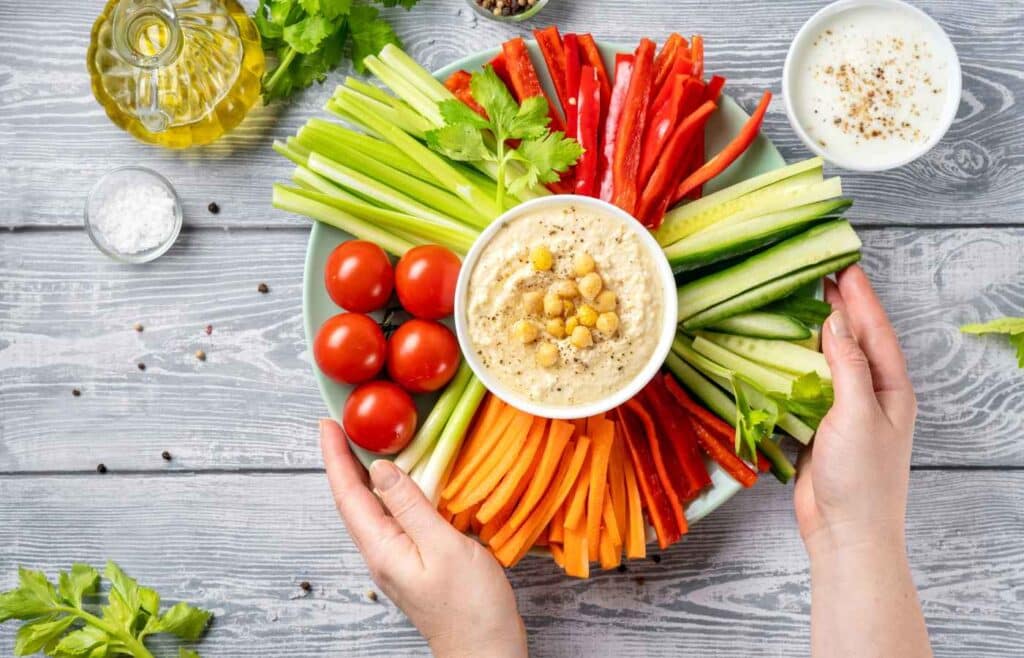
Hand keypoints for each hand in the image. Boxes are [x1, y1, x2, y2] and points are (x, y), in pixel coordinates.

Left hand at [320, 419, 527, 657]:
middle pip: (354, 500)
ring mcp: (398, 559)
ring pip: (373, 509)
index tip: (327, 425)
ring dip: (365, 475)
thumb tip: (381, 470)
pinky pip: (395, 519)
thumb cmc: (470, 606)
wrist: (486, 651)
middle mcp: (383, 553)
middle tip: (343, 426)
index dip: (335, 457)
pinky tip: (406, 483)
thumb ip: (412, 506)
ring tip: (366, 445)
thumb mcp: (443, 547)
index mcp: (382, 548)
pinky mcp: (417, 562)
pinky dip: (392, 492)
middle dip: (344, 461)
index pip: (348, 494)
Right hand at [794, 265, 917, 556]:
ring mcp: (847, 411)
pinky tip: (784, 353)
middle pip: (857, 340)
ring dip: (818, 333)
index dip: (860, 297)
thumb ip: (848, 366)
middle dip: (842, 307)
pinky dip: (797, 365)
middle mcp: (872, 395)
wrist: (846, 532)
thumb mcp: (857, 414)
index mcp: (891, 389)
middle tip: (822, 273)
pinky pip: (810, 386)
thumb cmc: (861, 478)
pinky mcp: (822, 427)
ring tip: (801, 303)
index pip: (875, 331)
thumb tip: (837, 323)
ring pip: (832, 361)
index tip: (844, 265)